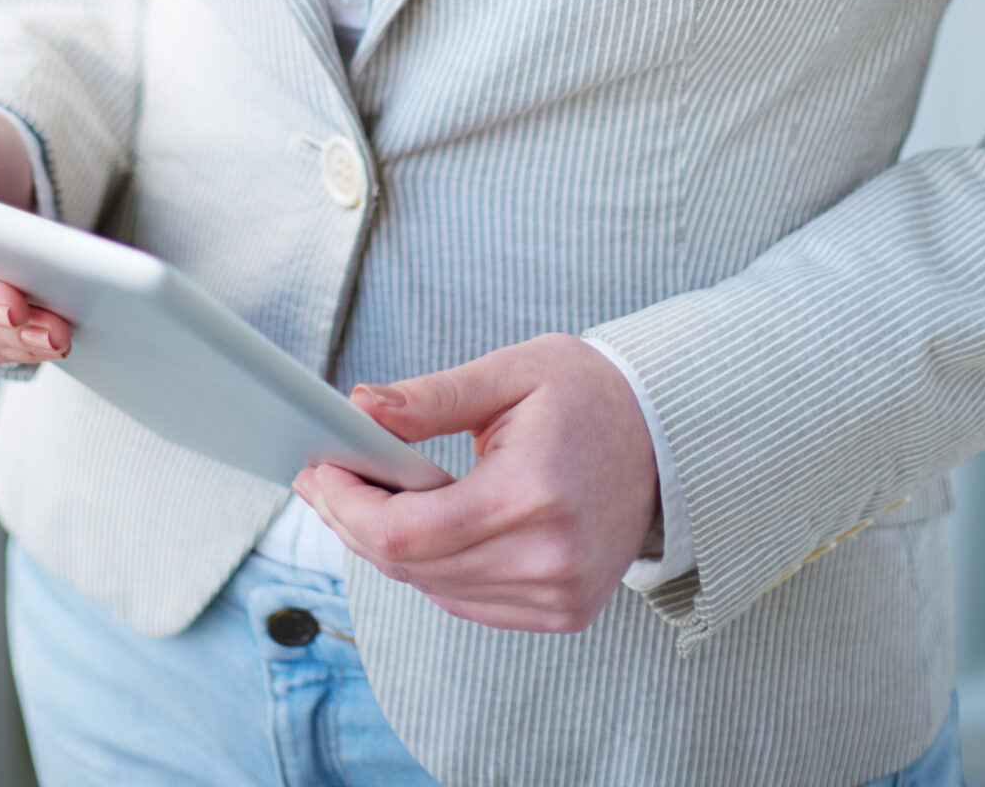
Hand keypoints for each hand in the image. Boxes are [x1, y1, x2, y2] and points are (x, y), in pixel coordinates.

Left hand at [291, 333, 658, 632]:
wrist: (665, 436)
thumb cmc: (588, 393)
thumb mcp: (509, 373)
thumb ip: (430, 399)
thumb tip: (360, 408)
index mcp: (532, 493)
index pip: (409, 533)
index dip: (349, 508)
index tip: (319, 472)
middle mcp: (548, 558)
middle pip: (414, 568)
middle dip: (357, 523)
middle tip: (328, 479)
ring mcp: (558, 594)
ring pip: (437, 590)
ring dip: (393, 548)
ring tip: (369, 496)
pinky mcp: (563, 611)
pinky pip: (471, 602)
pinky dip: (436, 569)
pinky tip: (424, 527)